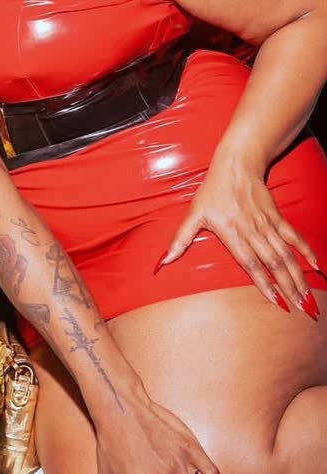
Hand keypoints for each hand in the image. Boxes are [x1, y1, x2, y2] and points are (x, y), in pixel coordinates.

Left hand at [159, 154, 320, 317]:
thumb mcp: (194, 214)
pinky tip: (316, 266)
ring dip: (298, 276)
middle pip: (274, 263)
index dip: (264, 283)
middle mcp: (253, 231)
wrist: (237, 164)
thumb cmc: (212, 191)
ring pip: (286, 254)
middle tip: (301, 309)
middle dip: (288, 287)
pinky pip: (294, 237)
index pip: (251, 263)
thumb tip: (163, 261)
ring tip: (307, 297)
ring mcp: (267, 224)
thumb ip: (180, 239)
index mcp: (233, 233)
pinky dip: (306, 251)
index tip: (276, 302)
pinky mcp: (277, 217)